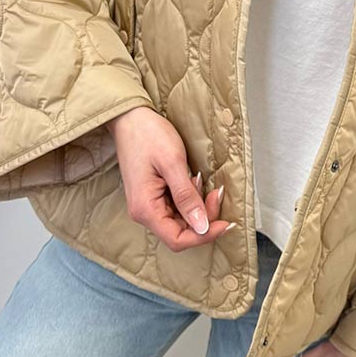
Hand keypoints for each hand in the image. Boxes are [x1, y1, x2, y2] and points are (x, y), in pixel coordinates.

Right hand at [106, 106, 234, 250]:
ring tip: (204, 181)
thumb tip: (202, 226)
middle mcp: (144, 212)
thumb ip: (187, 197)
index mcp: (145, 208)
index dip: (204, 235)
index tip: (225, 223)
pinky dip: (191, 198)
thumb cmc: (147, 135)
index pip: (177, 239)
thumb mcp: (173, 163)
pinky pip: (176, 208)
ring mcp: (148, 204)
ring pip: (181, 220)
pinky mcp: (153, 196)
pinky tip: (194, 180)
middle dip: (204, 217)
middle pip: (181, 231)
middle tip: (218, 192)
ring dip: (199, 206)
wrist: (130, 117)